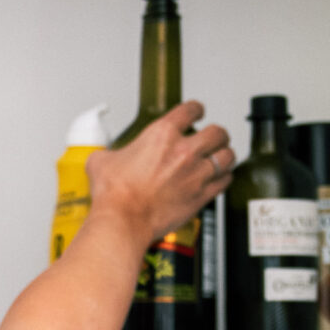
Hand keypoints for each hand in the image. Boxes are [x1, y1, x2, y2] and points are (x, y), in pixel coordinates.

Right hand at [85, 100, 233, 244]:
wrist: (123, 220)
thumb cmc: (114, 194)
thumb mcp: (102, 161)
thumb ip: (110, 153)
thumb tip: (105, 158)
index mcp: (162, 134)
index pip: (190, 110)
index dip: (196, 109)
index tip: (197, 112)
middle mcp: (184, 151)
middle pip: (217, 132)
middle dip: (217, 134)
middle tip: (215, 136)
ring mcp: (196, 174)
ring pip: (227, 156)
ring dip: (225, 155)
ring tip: (221, 157)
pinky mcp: (201, 196)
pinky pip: (225, 181)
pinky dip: (224, 177)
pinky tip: (220, 178)